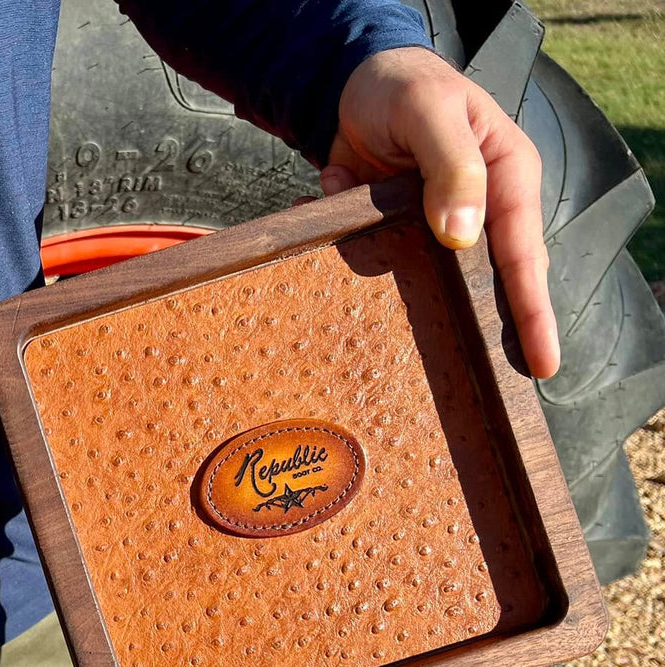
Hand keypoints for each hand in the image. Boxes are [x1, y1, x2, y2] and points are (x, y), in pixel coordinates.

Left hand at [330, 47, 557, 378]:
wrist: (354, 84)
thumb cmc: (407, 89)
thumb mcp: (431, 114)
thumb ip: (451, 167)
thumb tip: (462, 234)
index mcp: (506, 179)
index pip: (523, 254)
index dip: (532, 312)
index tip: (541, 363)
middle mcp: (474, 211)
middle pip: (480, 282)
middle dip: (476, 326)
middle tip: (480, 380)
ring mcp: (429, 229)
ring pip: (417, 277)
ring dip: (386, 270)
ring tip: (373, 270)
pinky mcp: (388, 234)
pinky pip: (366, 257)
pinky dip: (344, 241)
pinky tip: (327, 193)